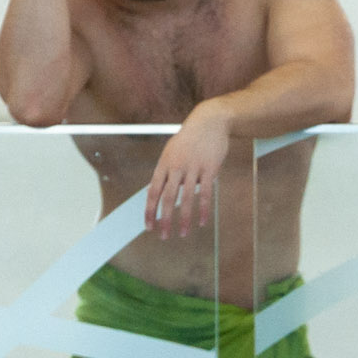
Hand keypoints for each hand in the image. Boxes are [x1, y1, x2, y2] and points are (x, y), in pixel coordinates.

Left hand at [145, 104, 233, 239]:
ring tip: (182, 233)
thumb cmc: (191, 137)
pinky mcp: (209, 169)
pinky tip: (202, 221)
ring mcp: (193, 168)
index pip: (152, 191)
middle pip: (166, 198)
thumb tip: (169, 191)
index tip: (148, 225)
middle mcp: (176, 167)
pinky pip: (205, 194)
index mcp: (164, 164)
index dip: (149, 210)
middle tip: (163, 235)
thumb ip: (170, 171)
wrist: (210, 122)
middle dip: (164, 219)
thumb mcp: (174, 151)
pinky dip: (203, 209)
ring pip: (185, 199)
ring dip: (183, 218)